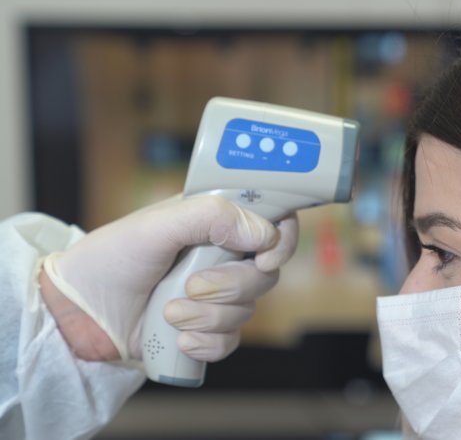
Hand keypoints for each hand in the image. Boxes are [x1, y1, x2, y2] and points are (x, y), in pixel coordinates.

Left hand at [39, 195, 298, 361]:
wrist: (78, 312)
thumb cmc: (111, 258)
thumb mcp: (157, 225)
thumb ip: (212, 217)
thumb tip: (265, 234)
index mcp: (219, 223)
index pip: (276, 223)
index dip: (282, 241)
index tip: (265, 257)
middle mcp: (224, 258)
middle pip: (267, 274)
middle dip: (231, 285)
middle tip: (191, 285)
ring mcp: (217, 296)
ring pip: (248, 311)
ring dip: (208, 316)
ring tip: (168, 311)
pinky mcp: (206, 330)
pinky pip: (230, 342)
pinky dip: (206, 344)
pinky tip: (178, 339)